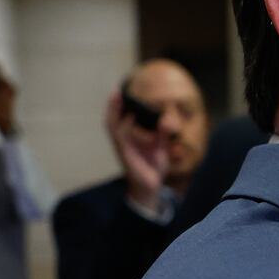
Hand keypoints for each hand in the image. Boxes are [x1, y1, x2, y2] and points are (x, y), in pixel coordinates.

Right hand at [103, 91, 167, 211]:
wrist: (152, 187)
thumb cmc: (153, 166)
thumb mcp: (161, 147)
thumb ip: (162, 133)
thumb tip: (166, 120)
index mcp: (129, 138)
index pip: (120, 119)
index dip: (118, 107)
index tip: (121, 92)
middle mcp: (123, 141)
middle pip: (112, 120)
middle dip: (113, 106)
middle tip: (116, 91)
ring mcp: (122, 147)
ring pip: (113, 126)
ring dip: (114, 111)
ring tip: (117, 97)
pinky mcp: (125, 154)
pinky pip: (121, 138)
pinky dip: (123, 126)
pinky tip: (129, 116)